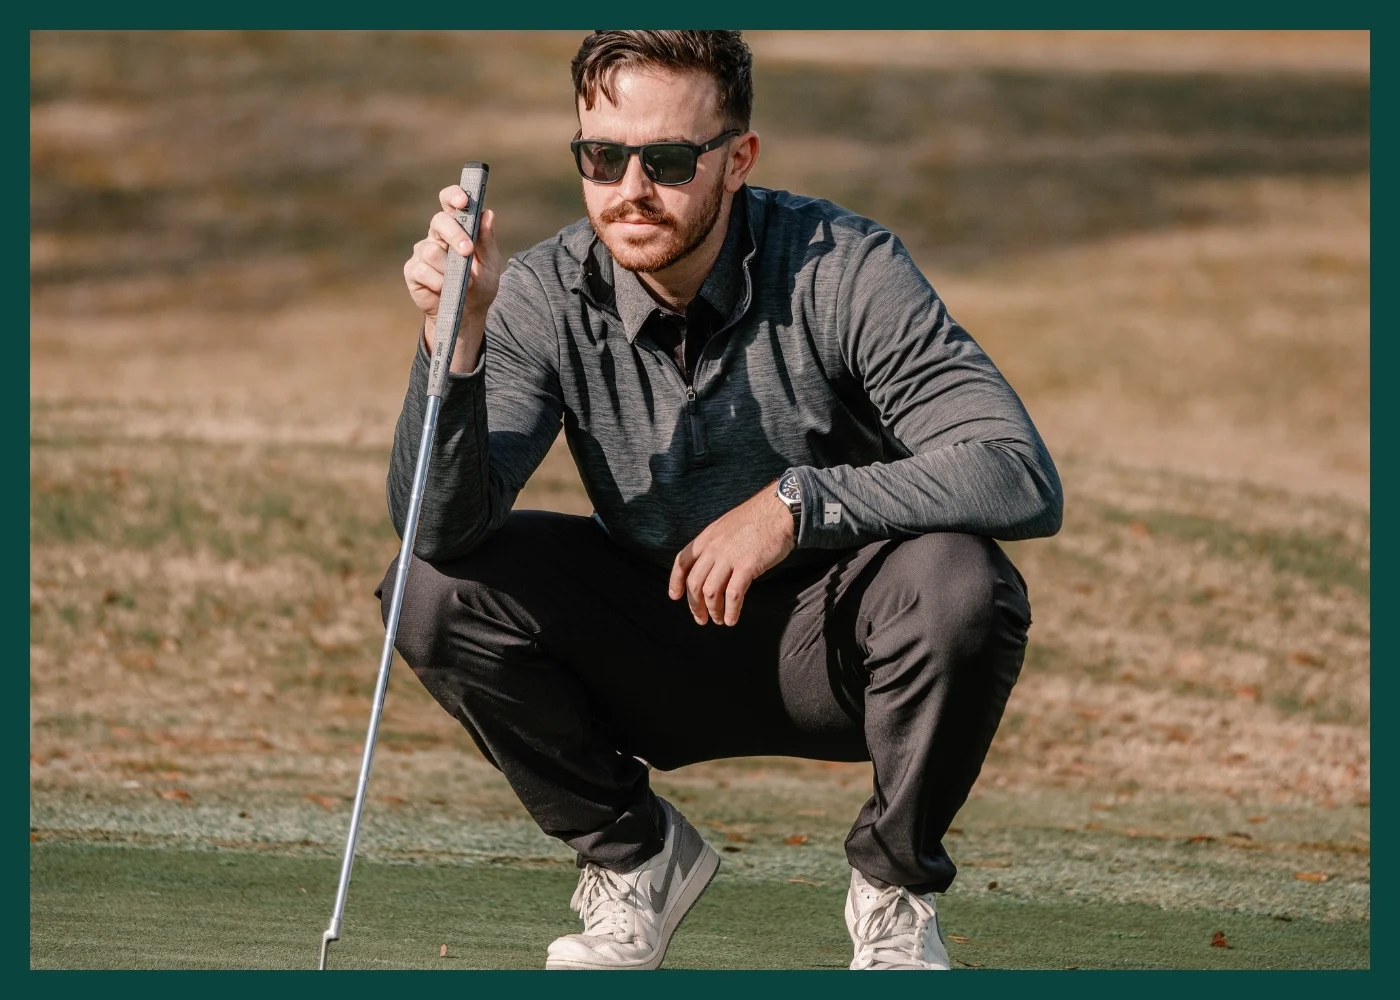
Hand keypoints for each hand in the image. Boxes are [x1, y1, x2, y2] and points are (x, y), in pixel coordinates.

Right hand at [404, 186, 501, 371]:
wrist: (468, 314)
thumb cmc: (479, 284)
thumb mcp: (490, 263)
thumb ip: (487, 240)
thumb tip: (488, 214)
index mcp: (456, 227)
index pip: (449, 203)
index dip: (453, 196)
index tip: (462, 200)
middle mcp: (437, 236)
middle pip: (439, 221)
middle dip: (454, 234)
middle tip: (467, 251)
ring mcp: (423, 253)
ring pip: (431, 250)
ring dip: (449, 267)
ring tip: (462, 281)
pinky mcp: (413, 271)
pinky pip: (423, 270)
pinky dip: (437, 281)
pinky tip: (444, 289)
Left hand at [668, 481, 796, 626]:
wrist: (780, 509)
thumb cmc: (759, 518)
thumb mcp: (727, 526)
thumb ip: (716, 544)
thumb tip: (713, 565)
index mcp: (707, 537)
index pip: (682, 562)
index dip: (675, 582)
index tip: (675, 596)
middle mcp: (713, 548)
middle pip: (694, 583)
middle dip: (695, 605)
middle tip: (701, 618)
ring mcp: (729, 557)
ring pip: (711, 592)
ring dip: (713, 611)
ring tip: (719, 620)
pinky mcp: (747, 566)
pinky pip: (733, 595)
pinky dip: (731, 611)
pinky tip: (733, 619)